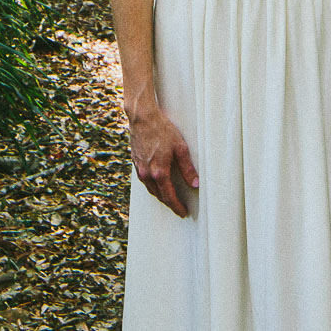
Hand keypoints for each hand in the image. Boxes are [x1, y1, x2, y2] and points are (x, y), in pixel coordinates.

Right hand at [129, 103, 199, 217]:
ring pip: (150, 189)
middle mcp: (147, 174)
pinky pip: (144, 180)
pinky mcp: (135, 162)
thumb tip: (195, 183)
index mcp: (159, 172)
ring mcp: (140, 169)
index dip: (177, 206)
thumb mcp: (180, 148)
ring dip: (160, 195)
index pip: (169, 196)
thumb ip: (188, 168)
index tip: (183, 212)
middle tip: (178, 207)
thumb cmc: (162, 130)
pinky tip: (157, 183)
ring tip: (169, 198)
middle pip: (159, 195)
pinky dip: (152, 185)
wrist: (142, 119)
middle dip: (169, 203)